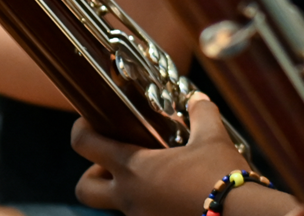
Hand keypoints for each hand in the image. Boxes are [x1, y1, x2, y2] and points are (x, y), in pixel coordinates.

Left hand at [73, 95, 286, 215]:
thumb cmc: (222, 177)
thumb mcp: (212, 139)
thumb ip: (201, 114)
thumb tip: (197, 99)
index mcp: (133, 168)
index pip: (84, 144)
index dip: (80, 129)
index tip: (90, 121)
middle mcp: (129, 197)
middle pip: (84, 189)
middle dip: (92, 173)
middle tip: (117, 159)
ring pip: (115, 204)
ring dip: (125, 188)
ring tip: (156, 175)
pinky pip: (142, 214)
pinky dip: (150, 202)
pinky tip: (174, 193)